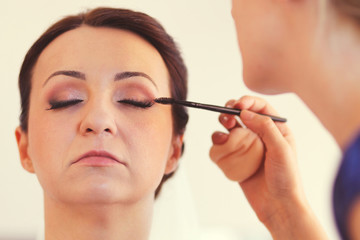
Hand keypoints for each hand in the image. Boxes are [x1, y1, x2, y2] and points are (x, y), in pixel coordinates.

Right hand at [210, 96, 327, 238]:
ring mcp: (248, 147)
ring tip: (224, 136)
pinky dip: (218, 144)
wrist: (278, 206)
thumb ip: (265, 127)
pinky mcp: (237, 159)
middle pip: (242, 114)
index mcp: (277, 129)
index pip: (261, 107)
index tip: (237, 105)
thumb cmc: (286, 179)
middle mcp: (261, 135)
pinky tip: (221, 148)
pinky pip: (223, 146)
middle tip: (227, 118)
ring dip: (223, 127)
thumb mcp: (281, 149)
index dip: (248, 101)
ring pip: (230, 128)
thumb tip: (245, 112)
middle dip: (231, 112)